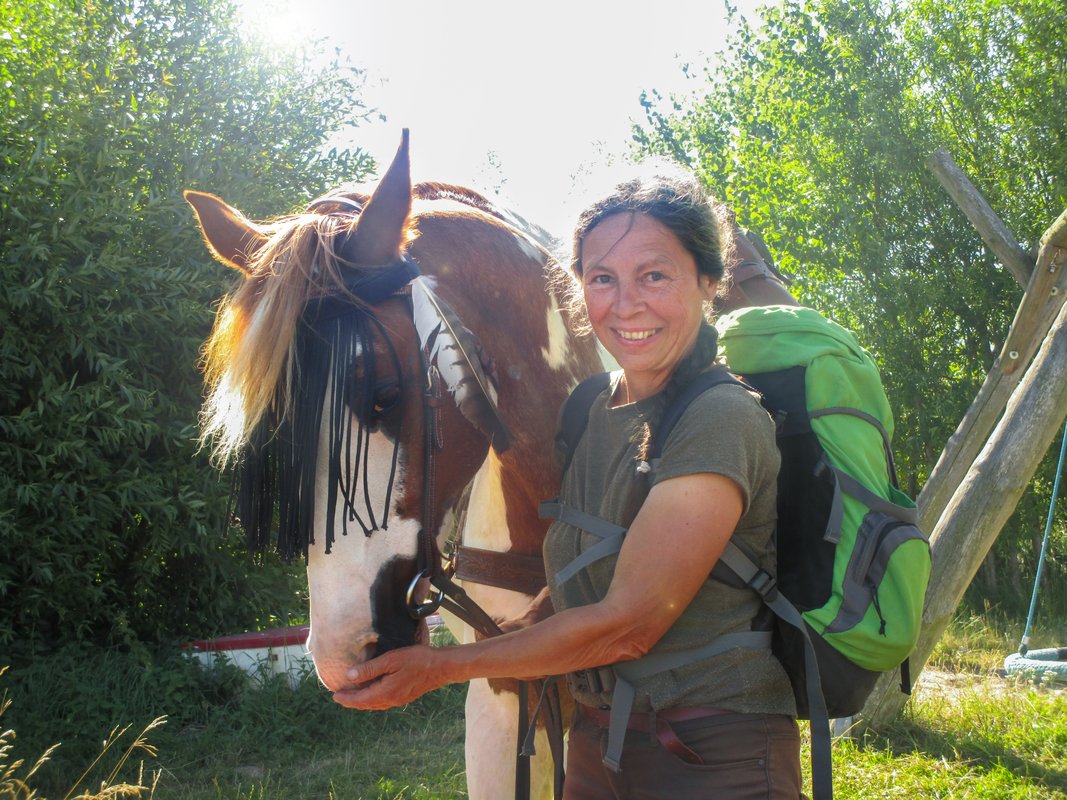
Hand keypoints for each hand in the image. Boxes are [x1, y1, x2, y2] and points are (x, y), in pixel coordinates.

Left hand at [331, 645, 446, 709]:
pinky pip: (382, 701)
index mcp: (385, 692)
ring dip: (362, 700)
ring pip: (374, 704)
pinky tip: (371, 691)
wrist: (441, 667)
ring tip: (352, 694)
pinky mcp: (404, 696)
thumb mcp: (391, 660)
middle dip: (352, 701)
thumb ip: (370, 669)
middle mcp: (390, 700)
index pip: (360, 699)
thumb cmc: (417, 660)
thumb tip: (349, 677)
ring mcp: (398, 700)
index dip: (346, 698)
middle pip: (366, 704)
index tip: (334, 695)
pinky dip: (372, 698)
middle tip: (339, 695)